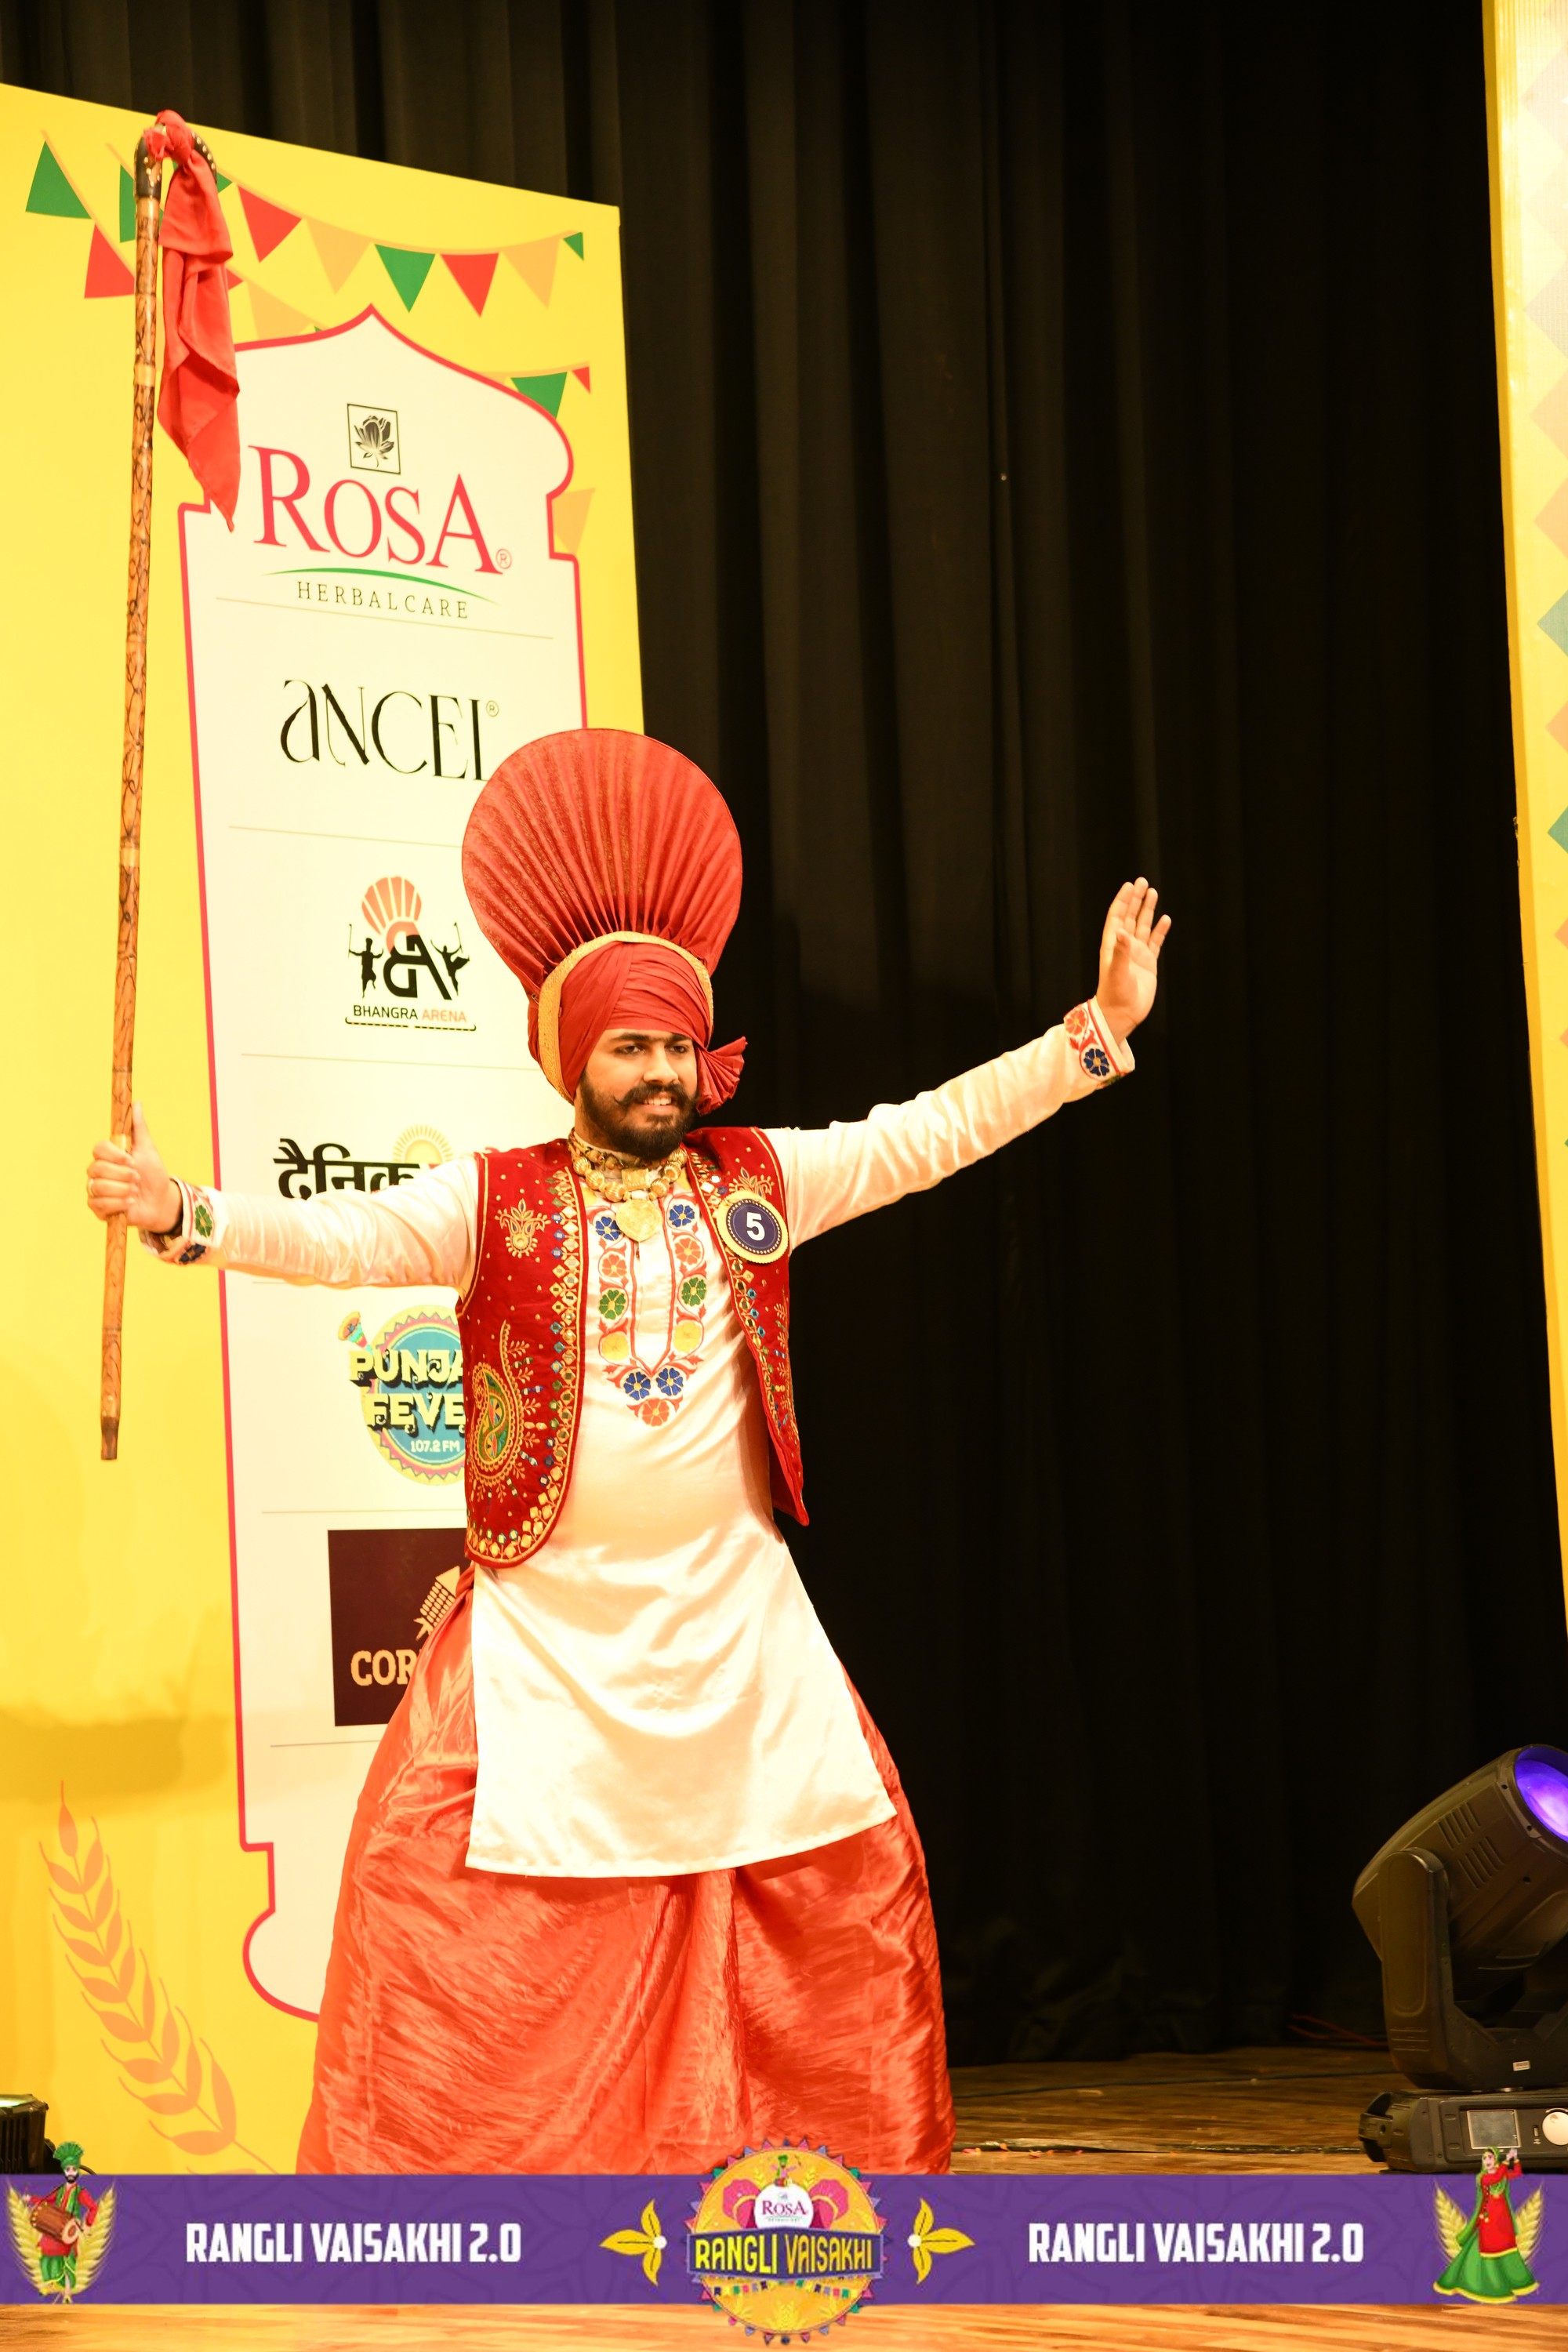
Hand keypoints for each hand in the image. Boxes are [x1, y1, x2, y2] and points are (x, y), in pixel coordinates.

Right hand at [85, 1103, 180, 1230]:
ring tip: (135, 1192)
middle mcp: (98, 1171)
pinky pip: (99, 1204)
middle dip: (123, 1175)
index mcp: (108, 1156)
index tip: (132, 1160)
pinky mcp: (98, 1208)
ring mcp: (96, 1189)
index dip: (115, 1155)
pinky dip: (118, 1203)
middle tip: (137, 1179)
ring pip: (98, 1187)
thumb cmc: (153, 1174)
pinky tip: (129, 1203)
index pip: (98, 1148)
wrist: (160, 1201)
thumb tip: (136, 1103)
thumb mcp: (148, 1149)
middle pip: (97, 1168)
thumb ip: (139, 1128)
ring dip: (122, 1190)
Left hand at [1097, 877, 1170, 1042]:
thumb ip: (1120, 952)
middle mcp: (1124, 946)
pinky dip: (1160, 931)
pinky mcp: (1148, 964)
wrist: (1122, 1015)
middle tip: (1143, 882)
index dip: (1123, 900)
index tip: (1130, 885)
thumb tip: (1123, 931)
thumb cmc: (1115, 995)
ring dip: (1147, 910)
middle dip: (1136, 899)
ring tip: (1153, 893)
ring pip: (1143, 927)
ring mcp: (1136, 954)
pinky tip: (1165, 919)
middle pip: (1131, 917)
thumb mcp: (1117, 973)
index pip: (1117, 917)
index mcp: (1113, 945)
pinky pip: (1155, 943)